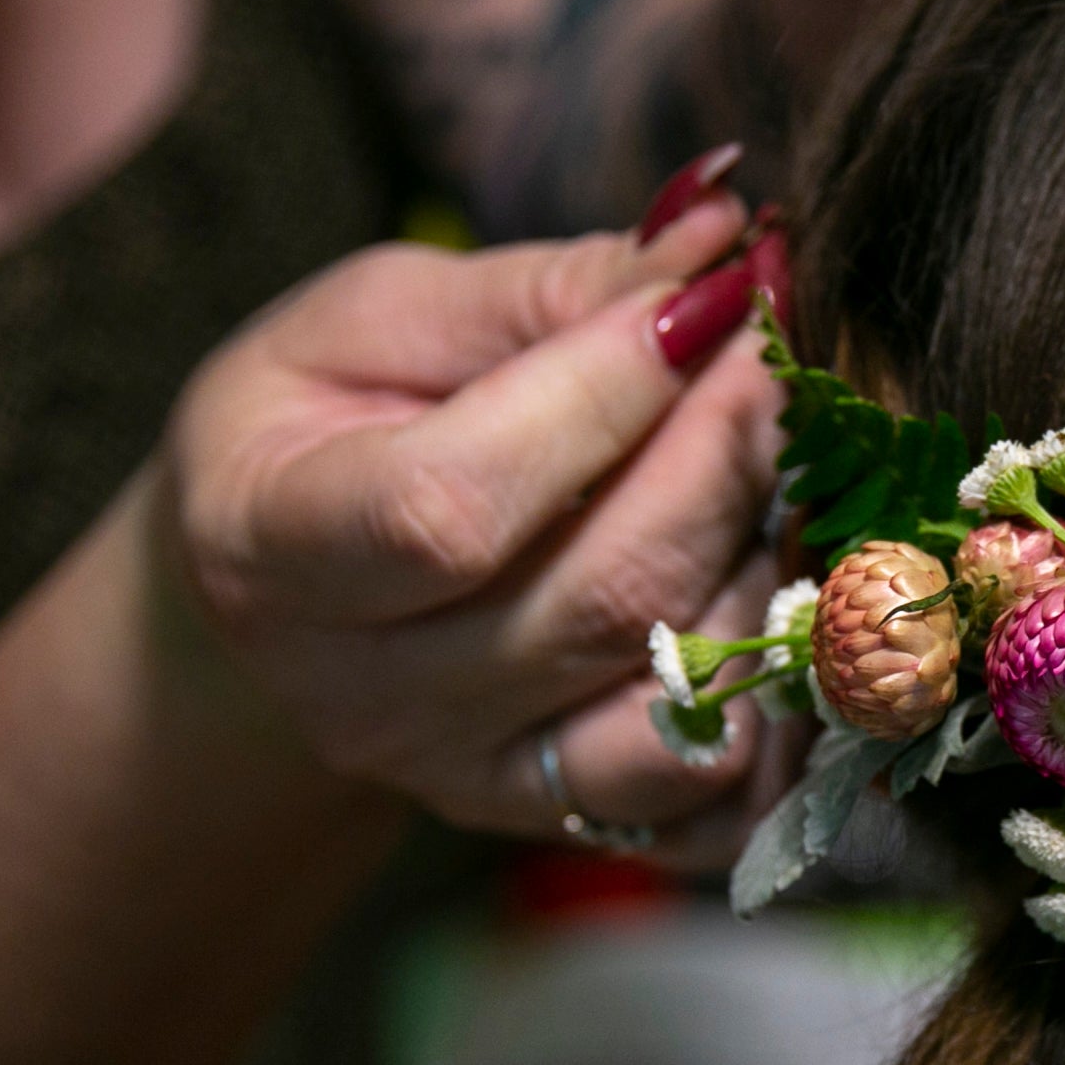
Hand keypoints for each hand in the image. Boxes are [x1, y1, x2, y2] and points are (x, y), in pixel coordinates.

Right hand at [164, 194, 788, 844]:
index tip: (718, 283)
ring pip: (684, 692)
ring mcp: (474, 778)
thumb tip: (717, 243)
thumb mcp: (383, 316)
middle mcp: (370, 697)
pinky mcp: (572, 821)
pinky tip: (785, 574)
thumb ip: (546, 289)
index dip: (610, 391)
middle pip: (605, 597)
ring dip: (769, 553)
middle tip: (788, 342)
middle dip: (729, 449)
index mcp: (274, 552)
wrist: (283, 590)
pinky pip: (724, 789)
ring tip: (781, 451)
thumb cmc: (327, 418)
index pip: (457, 504)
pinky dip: (789, 686)